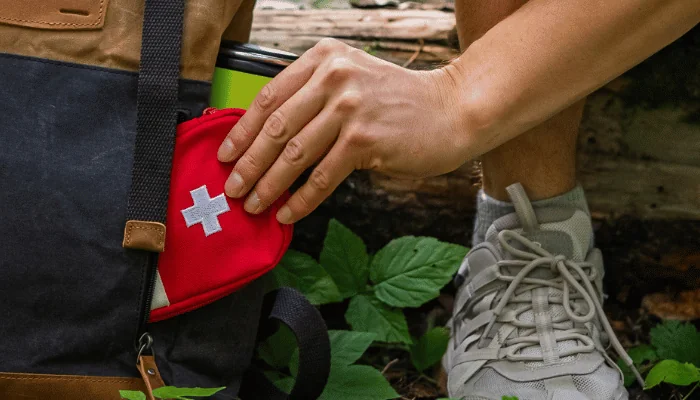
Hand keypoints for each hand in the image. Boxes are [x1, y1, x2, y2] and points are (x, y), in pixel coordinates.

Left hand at [217, 38, 465, 223]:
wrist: (451, 109)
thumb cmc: (399, 101)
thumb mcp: (353, 79)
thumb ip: (314, 97)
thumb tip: (269, 138)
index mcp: (324, 59)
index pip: (269, 97)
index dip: (242, 130)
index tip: (225, 154)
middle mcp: (334, 77)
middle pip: (276, 127)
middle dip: (248, 163)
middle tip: (232, 187)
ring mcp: (350, 108)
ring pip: (295, 154)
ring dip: (269, 185)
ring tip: (253, 204)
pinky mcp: (366, 140)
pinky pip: (323, 176)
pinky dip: (302, 199)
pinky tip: (288, 212)